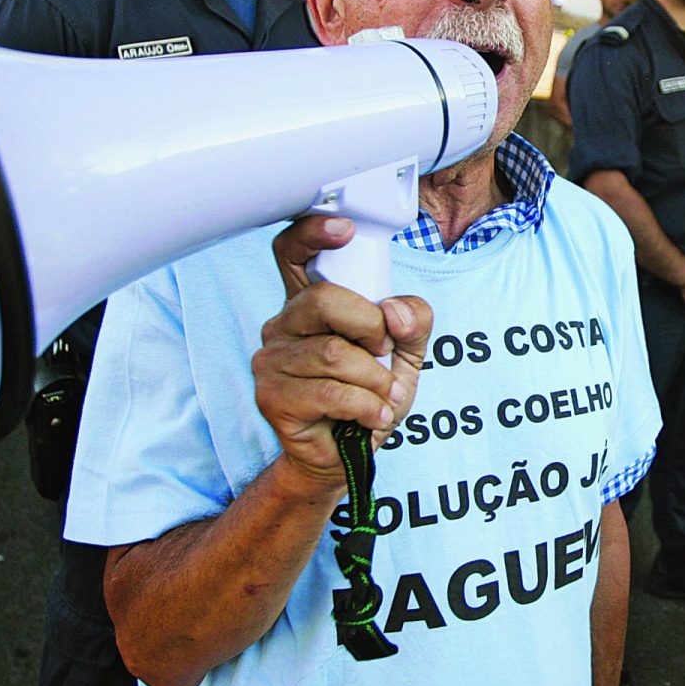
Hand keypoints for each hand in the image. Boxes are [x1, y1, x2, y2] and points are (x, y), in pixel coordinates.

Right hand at [255, 216, 432, 489]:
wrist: (349, 454)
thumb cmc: (369, 395)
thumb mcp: (406, 352)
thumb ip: (412, 320)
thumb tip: (393, 312)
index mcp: (309, 302)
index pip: (292, 251)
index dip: (312, 232)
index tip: (346, 230)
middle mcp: (283, 324)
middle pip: (323, 299)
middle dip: (370, 327)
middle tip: (385, 353)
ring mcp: (271, 360)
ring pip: (334, 353)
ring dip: (375, 380)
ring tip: (382, 396)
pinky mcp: (272, 396)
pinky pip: (330, 392)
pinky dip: (365, 406)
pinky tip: (371, 416)